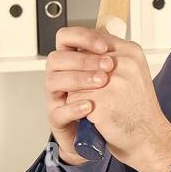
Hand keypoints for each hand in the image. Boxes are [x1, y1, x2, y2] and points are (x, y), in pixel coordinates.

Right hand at [43, 27, 115, 165]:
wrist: (116, 135)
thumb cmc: (113, 104)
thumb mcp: (115, 74)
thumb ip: (111, 55)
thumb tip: (117, 36)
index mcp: (72, 61)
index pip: (66, 39)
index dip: (83, 38)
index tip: (104, 46)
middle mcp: (60, 76)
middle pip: (58, 58)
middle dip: (84, 60)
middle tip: (108, 67)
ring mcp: (56, 98)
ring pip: (54, 81)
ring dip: (79, 79)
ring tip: (101, 83)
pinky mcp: (58, 119)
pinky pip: (58, 112)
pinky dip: (73, 107)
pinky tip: (90, 105)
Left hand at [54, 26, 170, 171]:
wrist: (150, 138)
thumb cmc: (140, 110)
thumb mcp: (134, 74)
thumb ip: (114, 57)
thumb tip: (86, 46)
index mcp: (131, 52)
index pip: (95, 41)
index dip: (86, 55)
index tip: (89, 68)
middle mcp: (122, 63)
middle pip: (82, 60)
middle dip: (80, 76)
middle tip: (93, 91)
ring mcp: (111, 82)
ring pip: (75, 81)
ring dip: (78, 93)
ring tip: (94, 103)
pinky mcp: (100, 101)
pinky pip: (73, 99)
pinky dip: (77, 109)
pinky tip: (92, 115)